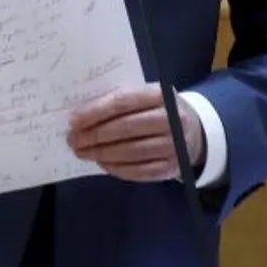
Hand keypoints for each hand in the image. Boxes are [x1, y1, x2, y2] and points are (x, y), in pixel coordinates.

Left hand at [67, 85, 203, 183]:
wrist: (193, 130)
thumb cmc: (157, 110)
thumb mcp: (145, 96)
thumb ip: (121, 102)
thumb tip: (82, 116)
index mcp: (161, 95)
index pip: (123, 102)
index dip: (96, 112)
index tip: (73, 121)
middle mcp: (171, 119)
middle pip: (125, 128)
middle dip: (94, 135)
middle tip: (73, 140)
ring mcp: (174, 145)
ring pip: (131, 151)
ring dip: (102, 154)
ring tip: (83, 152)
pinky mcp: (171, 168)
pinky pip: (139, 171)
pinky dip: (117, 169)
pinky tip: (102, 163)